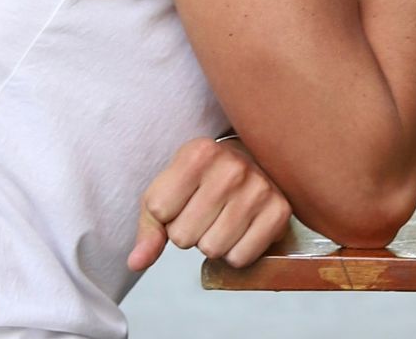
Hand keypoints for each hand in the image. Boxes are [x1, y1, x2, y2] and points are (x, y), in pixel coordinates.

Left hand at [128, 137, 291, 271]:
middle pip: (185, 237)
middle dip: (190, 232)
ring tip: (223, 219)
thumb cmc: (204, 179)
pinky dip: (236, 252)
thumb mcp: (169, 189)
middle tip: (206, 211)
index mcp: (199, 153)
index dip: (167, 215)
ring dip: (212, 243)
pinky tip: (241, 229)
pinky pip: (240, 258)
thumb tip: (136, 262)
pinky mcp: (280, 211)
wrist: (254, 161)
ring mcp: (260, 189)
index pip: (160, 211)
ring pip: (212, 250)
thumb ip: (150, 226)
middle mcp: (233, 167)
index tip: (185, 199)